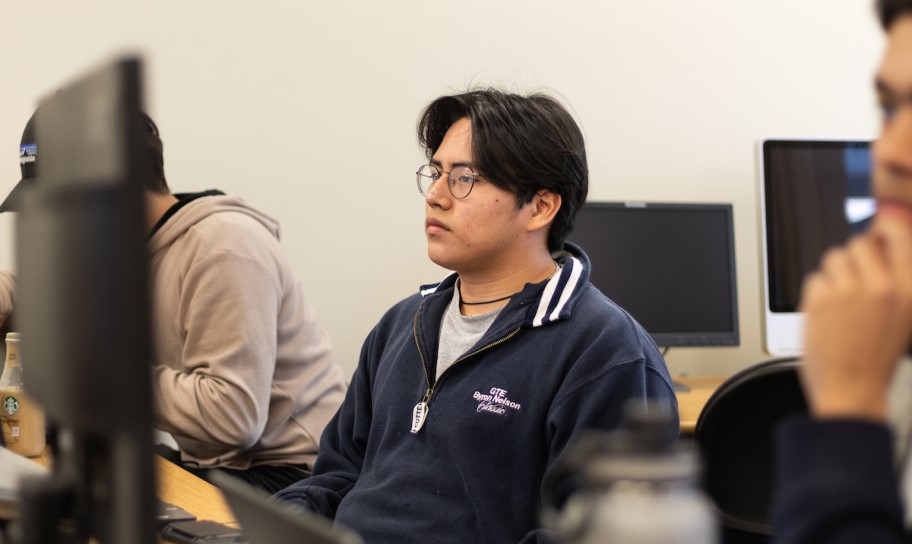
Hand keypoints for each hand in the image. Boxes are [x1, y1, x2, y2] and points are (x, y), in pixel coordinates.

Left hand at [799, 211, 911, 420]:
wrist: (851, 390)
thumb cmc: (875, 358)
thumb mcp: (903, 316)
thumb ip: (895, 278)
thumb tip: (883, 236)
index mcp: (908, 290)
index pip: (898, 233)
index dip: (884, 226)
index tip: (879, 228)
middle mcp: (881, 286)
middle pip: (860, 242)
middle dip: (854, 257)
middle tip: (854, 279)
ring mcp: (848, 292)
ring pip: (833, 257)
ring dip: (835, 274)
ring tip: (841, 301)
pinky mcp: (820, 300)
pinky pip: (815, 278)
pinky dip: (818, 292)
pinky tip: (827, 314)